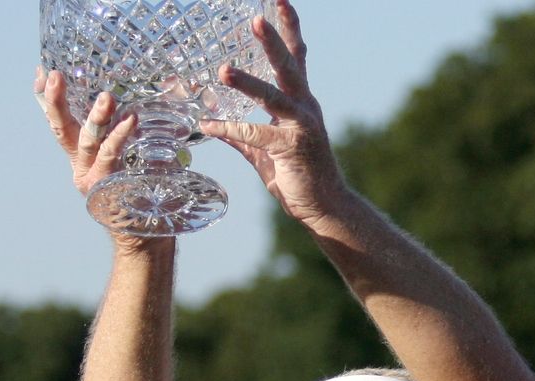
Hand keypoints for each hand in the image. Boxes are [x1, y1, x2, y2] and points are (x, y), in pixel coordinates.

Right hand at [35, 67, 171, 252]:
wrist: (150, 232)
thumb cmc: (149, 189)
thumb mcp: (139, 153)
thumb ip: (141, 130)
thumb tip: (170, 86)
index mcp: (83, 157)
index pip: (62, 123)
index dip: (50, 99)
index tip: (42, 73)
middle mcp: (82, 167)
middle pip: (64, 129)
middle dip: (57, 101)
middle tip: (57, 76)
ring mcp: (92, 180)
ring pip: (89, 143)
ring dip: (98, 119)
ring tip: (107, 98)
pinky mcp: (107, 189)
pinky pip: (112, 158)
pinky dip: (120, 138)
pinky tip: (130, 121)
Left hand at [200, 0, 345, 228]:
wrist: (324, 206)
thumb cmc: (297, 175)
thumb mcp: (264, 150)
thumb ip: (241, 134)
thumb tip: (212, 121)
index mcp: (301, 102)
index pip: (297, 58)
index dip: (289, 28)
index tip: (278, 0)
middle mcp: (306, 108)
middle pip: (290, 66)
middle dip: (274, 40)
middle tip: (256, 18)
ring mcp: (303, 126)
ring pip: (275, 96)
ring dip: (249, 82)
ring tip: (224, 68)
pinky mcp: (295, 147)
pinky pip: (258, 134)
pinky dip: (231, 129)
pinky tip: (209, 125)